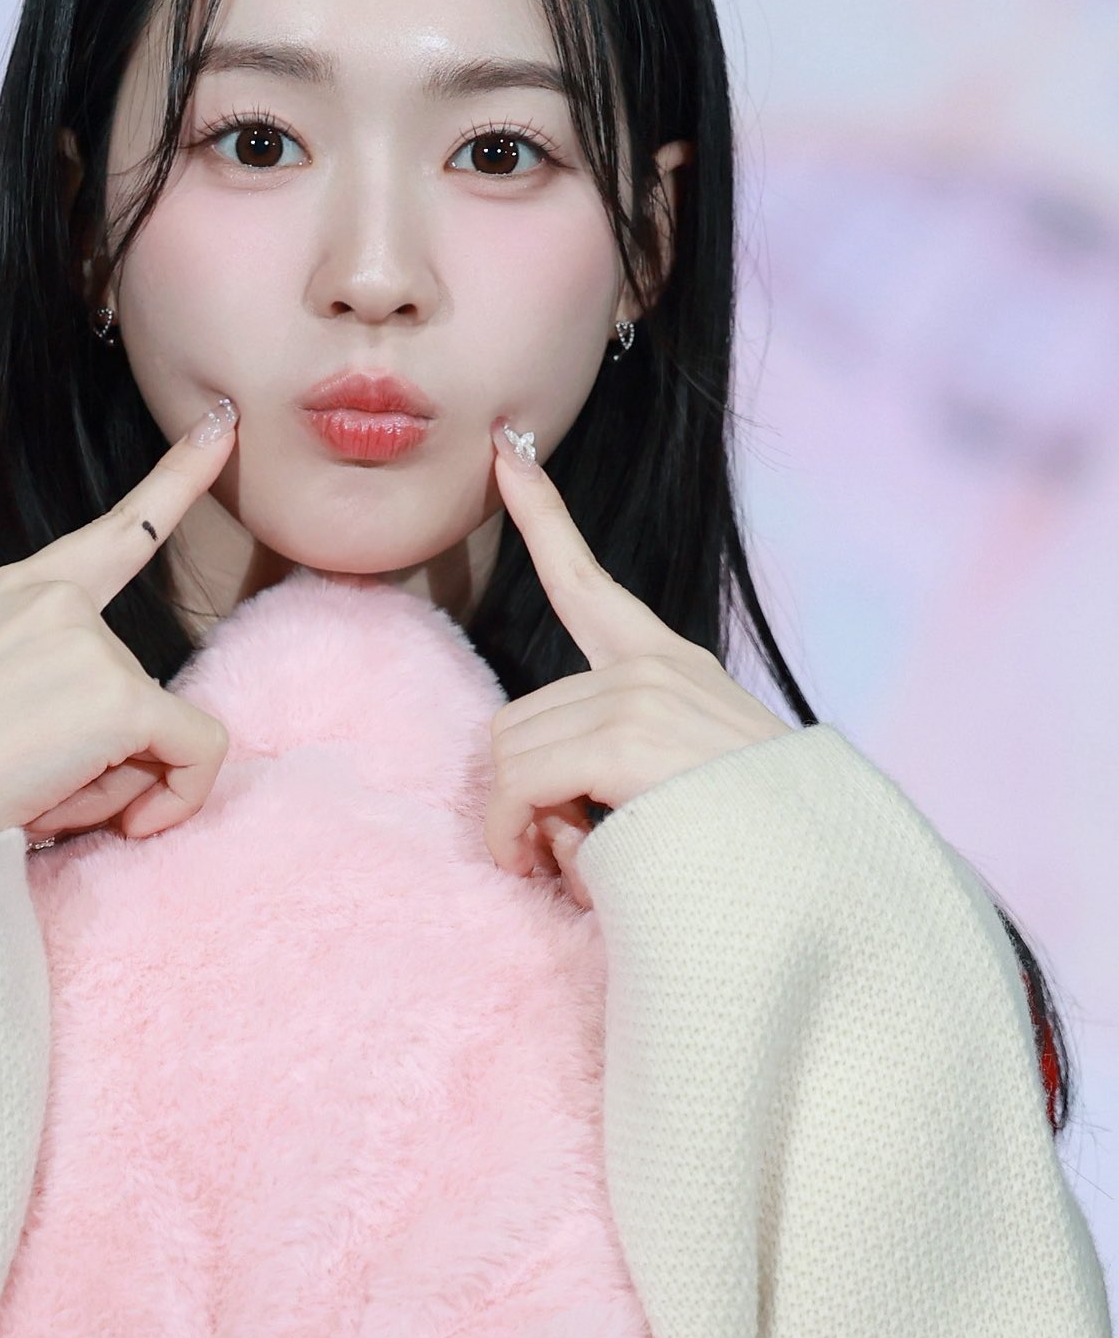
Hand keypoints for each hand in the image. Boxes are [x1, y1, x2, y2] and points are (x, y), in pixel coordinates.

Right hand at [0, 396, 241, 844]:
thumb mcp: (0, 697)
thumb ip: (74, 685)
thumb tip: (163, 734)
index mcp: (20, 590)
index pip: (119, 528)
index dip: (178, 475)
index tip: (223, 423)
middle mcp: (55, 600)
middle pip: (148, 684)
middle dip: (118, 755)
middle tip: (43, 782)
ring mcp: (90, 644)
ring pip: (170, 730)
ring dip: (125, 782)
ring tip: (49, 792)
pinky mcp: (119, 697)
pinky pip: (198, 754)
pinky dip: (178, 798)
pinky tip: (124, 818)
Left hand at [483, 416, 791, 902]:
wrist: (832, 884)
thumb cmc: (747, 856)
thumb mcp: (669, 795)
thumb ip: (599, 779)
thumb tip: (542, 812)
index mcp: (669, 666)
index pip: (586, 580)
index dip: (540, 516)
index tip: (505, 453)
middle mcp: (656, 668)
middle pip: (517, 714)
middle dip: (520, 793)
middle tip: (559, 853)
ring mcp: (644, 695)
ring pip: (511, 752)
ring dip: (523, 822)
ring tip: (577, 873)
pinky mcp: (628, 737)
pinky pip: (521, 783)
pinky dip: (515, 834)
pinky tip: (544, 871)